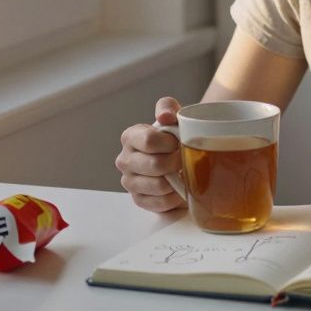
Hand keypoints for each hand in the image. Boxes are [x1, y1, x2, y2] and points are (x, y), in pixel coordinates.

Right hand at [114, 96, 186, 211]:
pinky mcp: (139, 200)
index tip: (179, 143)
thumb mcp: (174, 114)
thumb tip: (164, 116)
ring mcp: (130, 182)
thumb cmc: (175, 134)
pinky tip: (179, 188)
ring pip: (158, 186)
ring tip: (184, 173)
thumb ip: (168, 107)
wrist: (181, 155)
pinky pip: (160, 203)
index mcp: (130, 137)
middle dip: (176, 162)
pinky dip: (175, 197)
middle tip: (186, 159)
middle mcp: (125, 160)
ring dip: (177, 180)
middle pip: (155, 165)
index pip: (149, 141)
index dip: (170, 143)